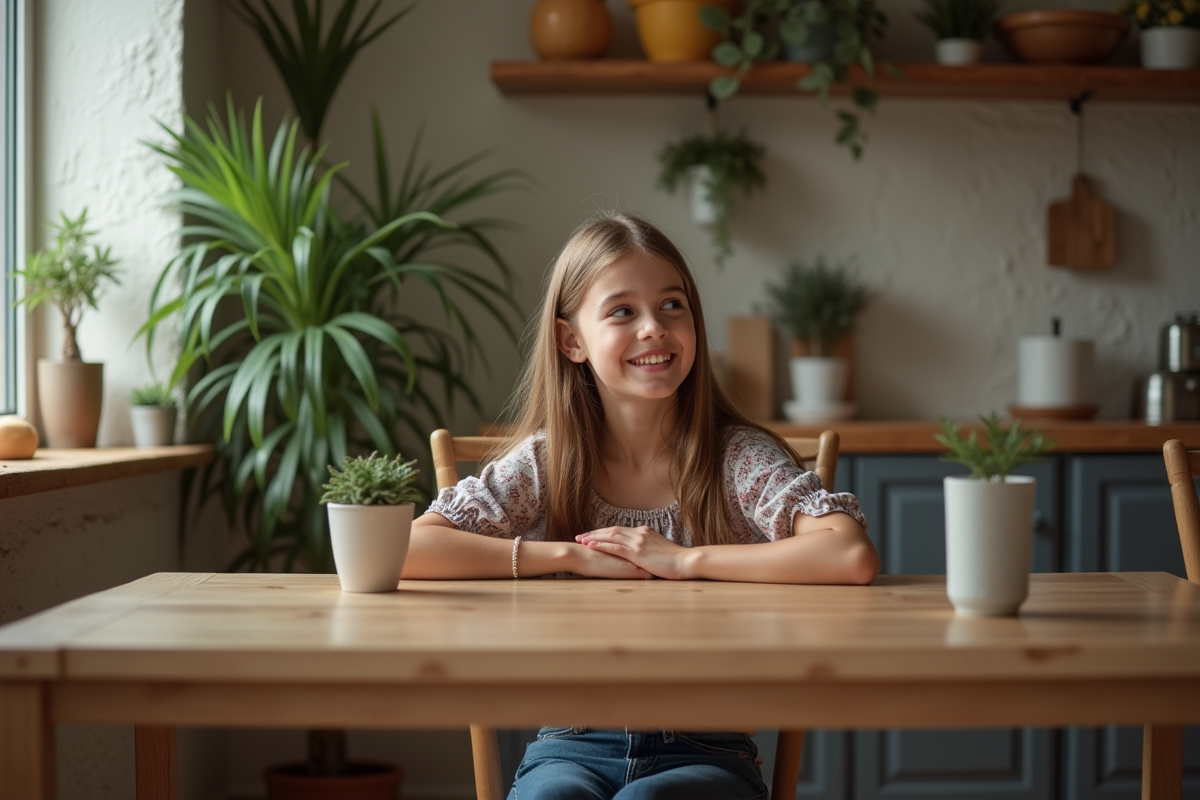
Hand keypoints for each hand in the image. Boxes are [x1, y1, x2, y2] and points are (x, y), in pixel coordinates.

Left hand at [575, 526, 690, 579]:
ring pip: (610, 536)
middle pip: (611, 530)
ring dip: (594, 538)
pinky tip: (591, 546)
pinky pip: (615, 547)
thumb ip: (649, 548)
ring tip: (581, 540)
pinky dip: (601, 545)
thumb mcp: (661, 550)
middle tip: (580, 535)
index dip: (605, 532)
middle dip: (594, 533)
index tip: (593, 534)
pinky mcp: (637, 552)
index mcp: (644, 531)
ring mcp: (638, 541)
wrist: (685, 561)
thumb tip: (643, 553)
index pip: (620, 529)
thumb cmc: (676, 560)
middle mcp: (639, 533)